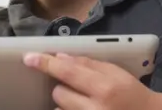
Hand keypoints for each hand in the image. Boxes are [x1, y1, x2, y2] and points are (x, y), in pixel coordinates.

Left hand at [23, 52, 161, 109]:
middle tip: (79, 88)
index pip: (67, 72)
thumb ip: (88, 64)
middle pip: (58, 93)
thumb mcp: (116, 72)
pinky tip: (82, 108)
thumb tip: (59, 57)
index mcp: (105, 88)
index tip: (28, 58)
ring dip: (66, 103)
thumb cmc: (133, 94)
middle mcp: (96, 109)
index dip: (45, 63)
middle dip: (63, 87)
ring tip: (84, 103)